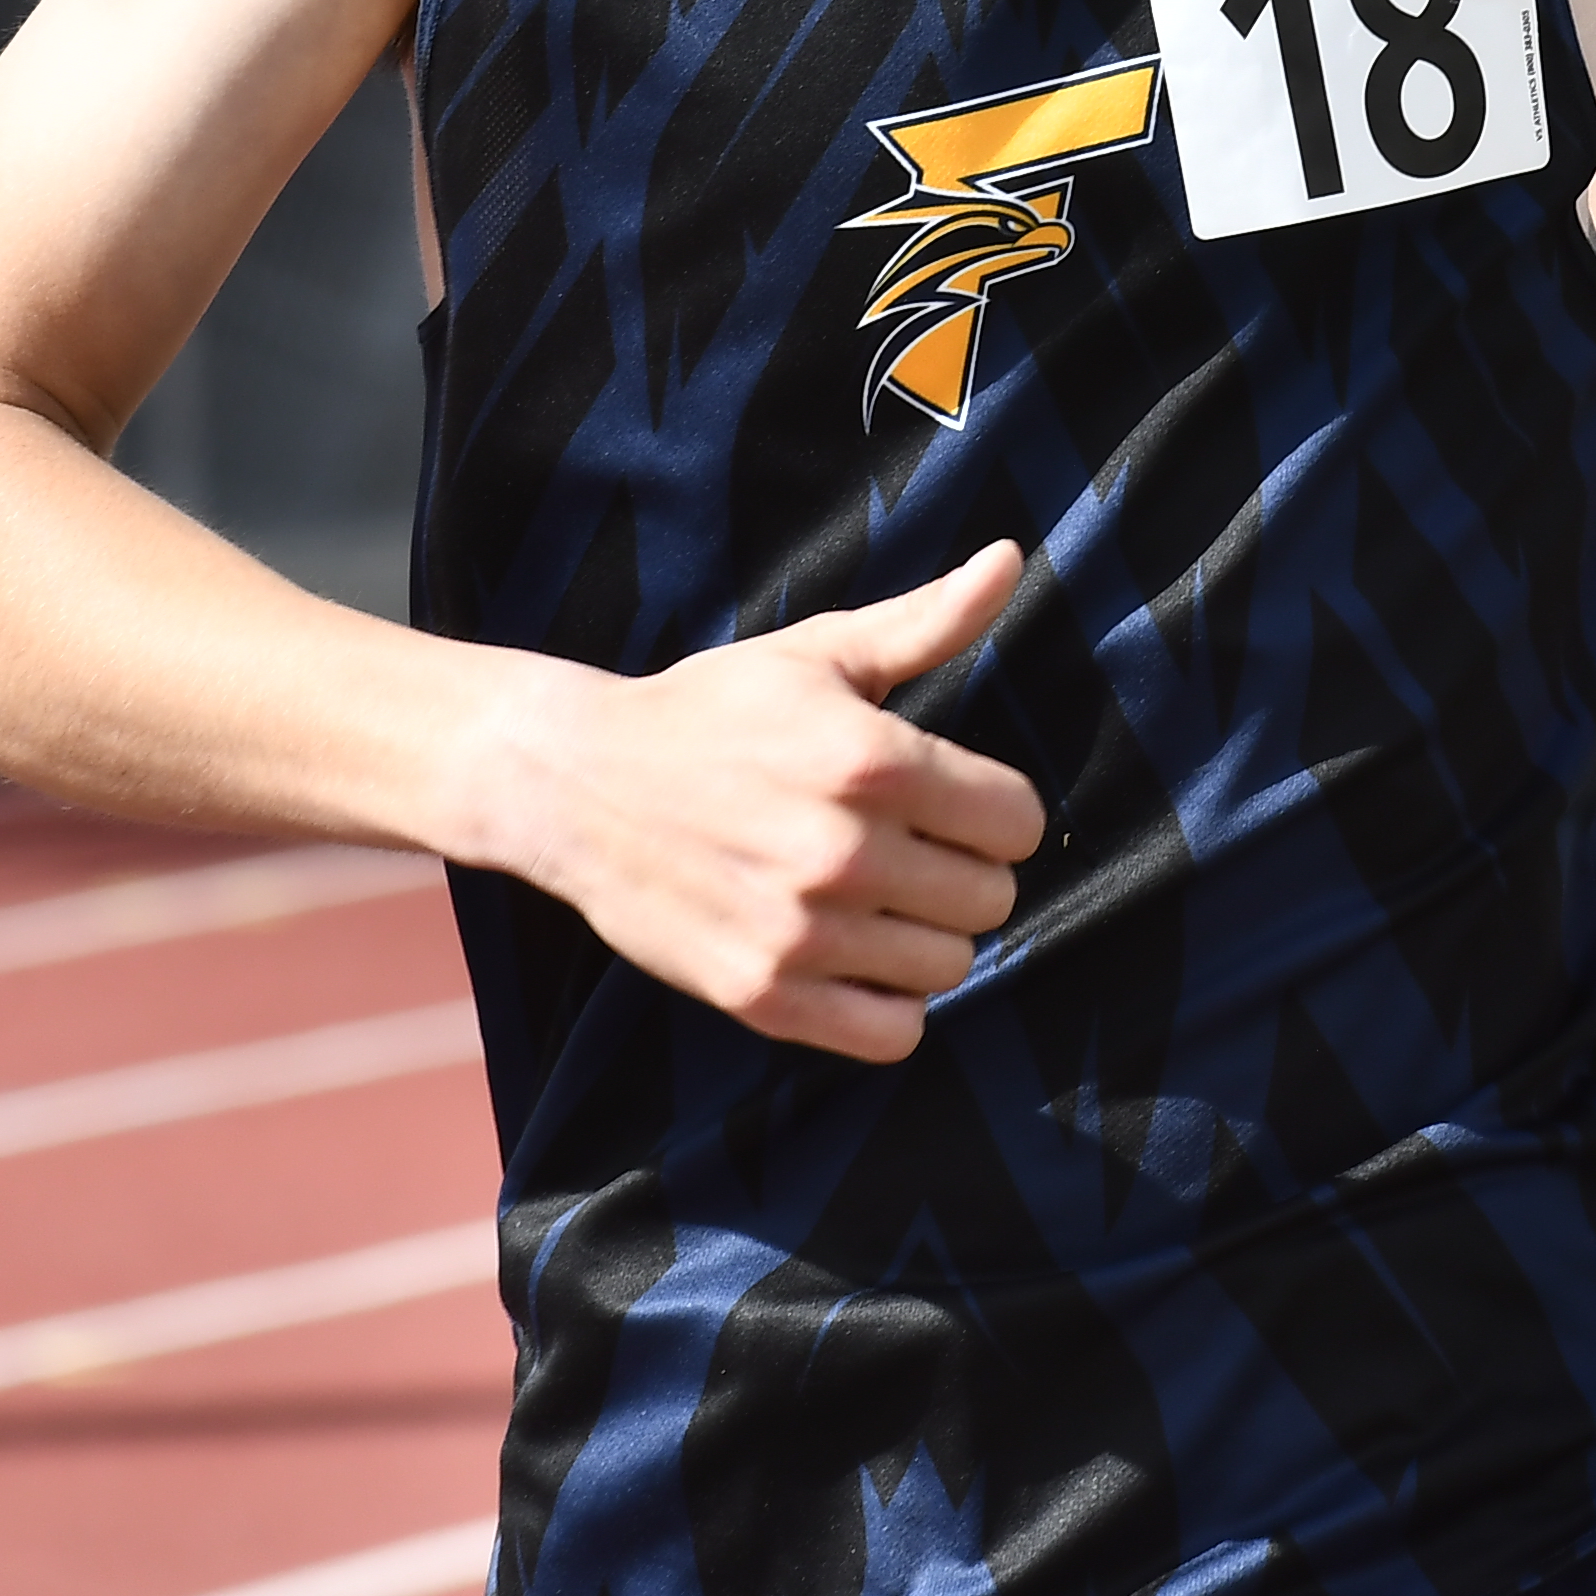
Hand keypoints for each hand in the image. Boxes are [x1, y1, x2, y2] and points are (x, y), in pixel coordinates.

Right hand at [491, 540, 1049, 1062]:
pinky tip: (855, 959)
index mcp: (872, 759)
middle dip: (962, 872)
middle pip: (991, 899)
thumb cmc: (715, 710)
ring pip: (948, 967)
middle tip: (907, 850)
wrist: (579, 782)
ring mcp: (800, 931)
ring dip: (926, 937)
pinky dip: (888, 1006)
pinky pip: (890, 1035)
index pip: (1017, 822)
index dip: (993, 809)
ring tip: (876, 901)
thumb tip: (1011, 559)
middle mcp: (843, 850)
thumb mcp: (820, 653)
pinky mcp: (761, 994)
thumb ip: (929, 619)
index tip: (950, 802)